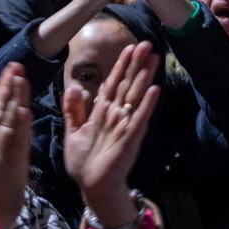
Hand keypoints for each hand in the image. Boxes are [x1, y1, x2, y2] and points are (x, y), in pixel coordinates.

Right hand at [0, 63, 31, 228]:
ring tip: (22, 79)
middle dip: (8, 86)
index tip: (10, 70)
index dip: (1, 87)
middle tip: (17, 66)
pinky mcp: (8, 163)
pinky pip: (14, 141)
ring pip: (7, 120)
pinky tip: (24, 111)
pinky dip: (19, 126)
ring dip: (15, 99)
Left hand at [62, 42, 160, 227]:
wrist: (92, 185)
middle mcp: (116, 115)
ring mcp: (125, 125)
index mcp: (102, 111)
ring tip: (154, 58)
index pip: (113, 82)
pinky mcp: (131, 138)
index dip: (121, 65)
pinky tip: (155, 89)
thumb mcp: (73, 131)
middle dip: (136, 64)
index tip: (128, 48)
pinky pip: (140, 118)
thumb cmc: (84, 161)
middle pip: (127, 83)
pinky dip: (147, 104)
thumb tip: (74, 87)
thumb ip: (74, 110)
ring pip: (135, 95)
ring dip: (145, 77)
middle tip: (147, 44)